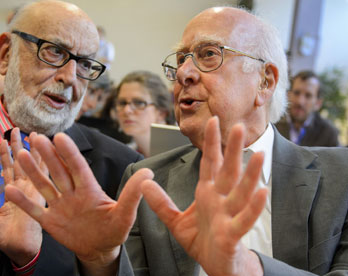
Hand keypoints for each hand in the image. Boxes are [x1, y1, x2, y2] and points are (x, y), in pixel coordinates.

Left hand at [0, 128, 43, 266]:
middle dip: (18, 145)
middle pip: (22, 162)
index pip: (10, 169)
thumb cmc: (10, 239)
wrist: (22, 252)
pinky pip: (40, 178)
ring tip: (28, 133)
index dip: (7, 154)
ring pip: (32, 166)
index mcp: (16, 193)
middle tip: (15, 128)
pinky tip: (39, 152)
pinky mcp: (39, 198)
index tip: (4, 139)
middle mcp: (26, 189)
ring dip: (29, 149)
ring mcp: (34, 192)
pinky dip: (41, 164)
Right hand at [5, 133, 152, 274]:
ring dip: (33, 172)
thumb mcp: (125, 213)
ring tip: (22, 155)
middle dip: (47, 155)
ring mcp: (60, 206)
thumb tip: (148, 174)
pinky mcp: (50, 221)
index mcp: (89, 189)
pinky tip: (9, 190)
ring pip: (44, 186)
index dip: (69, 153)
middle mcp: (72, 193)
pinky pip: (35, 210)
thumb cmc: (114, 230)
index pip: (78, 168)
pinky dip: (23, 201)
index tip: (60, 137)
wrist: (99, 249)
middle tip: (36, 137)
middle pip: (58, 171)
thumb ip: (132, 194)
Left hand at [141, 117, 266, 275]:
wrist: (217, 267)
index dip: (211, 143)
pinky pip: (244, 219)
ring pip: (241, 192)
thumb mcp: (176, 221)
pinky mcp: (233, 235)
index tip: (213, 121)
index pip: (210, 163)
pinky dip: (253, 207)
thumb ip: (161, 203)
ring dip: (250, 174)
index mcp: (207, 194)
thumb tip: (144, 184)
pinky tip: (262, 192)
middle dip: (231, 149)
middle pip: (227, 171)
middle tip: (236, 126)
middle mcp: (220, 200)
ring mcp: (228, 216)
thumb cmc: (203, 242)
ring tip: (258, 154)